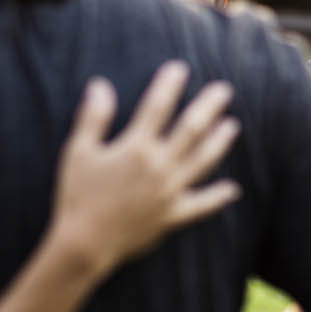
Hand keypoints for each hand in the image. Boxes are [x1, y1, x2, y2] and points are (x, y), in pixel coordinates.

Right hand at [50, 62, 240, 273]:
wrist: (84, 243)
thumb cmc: (77, 195)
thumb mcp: (78, 152)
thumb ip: (93, 117)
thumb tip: (100, 84)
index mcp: (136, 147)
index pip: (158, 107)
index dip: (170, 84)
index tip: (181, 68)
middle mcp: (159, 166)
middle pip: (191, 129)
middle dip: (209, 106)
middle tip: (224, 90)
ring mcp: (170, 192)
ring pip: (203, 161)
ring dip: (220, 142)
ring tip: (232, 125)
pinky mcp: (172, 216)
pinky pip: (201, 205)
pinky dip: (218, 197)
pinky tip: (233, 189)